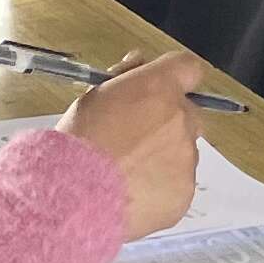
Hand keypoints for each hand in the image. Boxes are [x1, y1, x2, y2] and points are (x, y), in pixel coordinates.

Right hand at [57, 50, 205, 243]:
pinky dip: (161, 188)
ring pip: (184, 153)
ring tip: (127, 174)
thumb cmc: (78, 143)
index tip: (161, 92)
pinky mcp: (184, 192)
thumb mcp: (94, 96)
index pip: (189, 68)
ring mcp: (186, 158)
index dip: (176, 80)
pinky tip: (133, 194)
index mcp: (159, 88)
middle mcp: (180, 119)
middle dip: (168, 124)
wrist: (75, 195)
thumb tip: (139, 67)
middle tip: (135, 140)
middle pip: (189, 114)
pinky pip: (178, 185)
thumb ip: (125, 80)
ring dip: (164, 158)